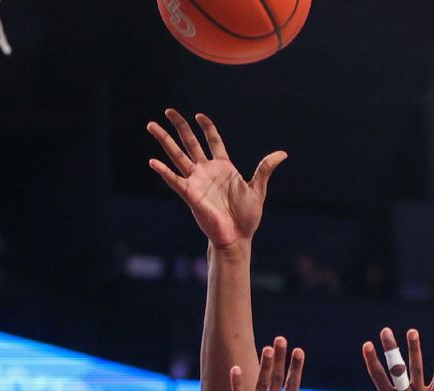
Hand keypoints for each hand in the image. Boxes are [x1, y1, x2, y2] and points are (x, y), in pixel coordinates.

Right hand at [147, 109, 286, 249]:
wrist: (237, 237)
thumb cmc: (247, 217)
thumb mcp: (258, 189)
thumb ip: (265, 169)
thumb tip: (283, 153)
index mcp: (223, 167)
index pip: (213, 141)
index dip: (207, 127)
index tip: (199, 115)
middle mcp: (207, 171)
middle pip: (190, 143)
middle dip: (179, 126)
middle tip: (168, 110)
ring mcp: (196, 182)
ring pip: (177, 156)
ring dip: (164, 141)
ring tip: (151, 125)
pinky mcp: (190, 195)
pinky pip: (175, 181)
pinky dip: (164, 171)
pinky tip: (153, 162)